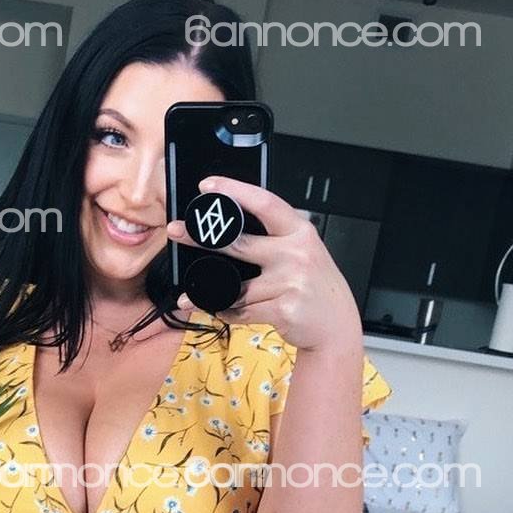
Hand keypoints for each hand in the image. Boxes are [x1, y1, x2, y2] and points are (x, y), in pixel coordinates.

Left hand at [167, 175, 362, 352]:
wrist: (336, 326)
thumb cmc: (314, 287)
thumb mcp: (304, 252)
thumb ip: (275, 239)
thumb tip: (229, 231)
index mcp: (299, 231)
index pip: (264, 203)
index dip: (234, 191)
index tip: (208, 185)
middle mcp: (296, 253)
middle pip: (238, 243)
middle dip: (201, 237)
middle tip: (177, 231)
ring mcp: (290, 282)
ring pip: (236, 286)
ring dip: (211, 292)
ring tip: (194, 294)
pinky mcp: (283, 309)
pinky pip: (241, 311)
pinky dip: (227, 312)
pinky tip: (224, 311)